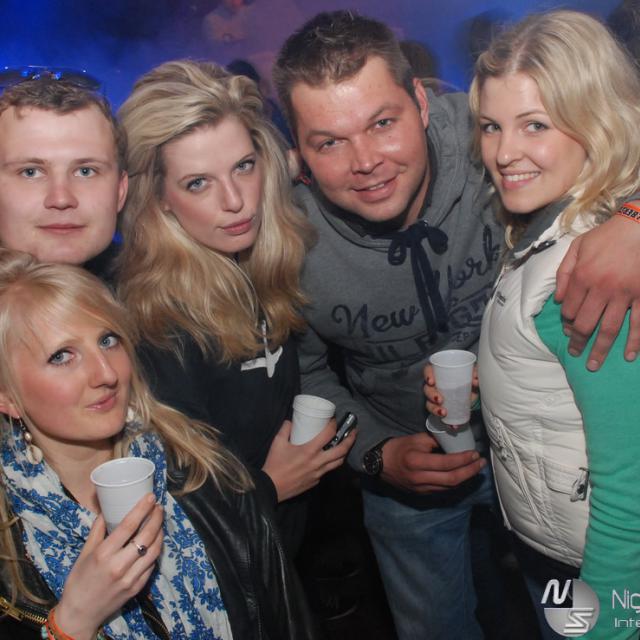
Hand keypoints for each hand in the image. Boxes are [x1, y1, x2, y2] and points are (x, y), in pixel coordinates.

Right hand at [55, 494, 162, 639]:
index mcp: (103, 554)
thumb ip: (97, 531)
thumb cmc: (79, 580)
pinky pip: (152, 565)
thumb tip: (106, 510)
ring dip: (160, 533)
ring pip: (154, 551)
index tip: (151, 497)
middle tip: (159, 508)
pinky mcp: (137, 588)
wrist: (79, 614)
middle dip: (156, 518)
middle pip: (146, 536)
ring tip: (159, 522)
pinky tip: (155, 542)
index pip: (128, 526)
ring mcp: (130, 578)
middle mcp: (118, 566)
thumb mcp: (84, 553)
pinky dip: (156, 551)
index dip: (142, 509)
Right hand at [263, 419, 355, 500]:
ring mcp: (319, 473)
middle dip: (350, 439)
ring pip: (338, 462)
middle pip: (341, 450)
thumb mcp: (277, 443)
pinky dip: (330, 463)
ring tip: (346, 445)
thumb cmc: (275, 464)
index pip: (328, 434)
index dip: (334, 425)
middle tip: (354, 432)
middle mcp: (318, 462)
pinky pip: (327, 470)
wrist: (271, 487)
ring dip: (344, 452)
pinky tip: (327, 459)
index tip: (334, 419)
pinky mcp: (316, 481)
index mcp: (309, 450)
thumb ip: (285, 429)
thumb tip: (291, 421)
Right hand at [380, 433, 485, 493]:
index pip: (447, 463)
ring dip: (465, 478)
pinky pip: (443, 489)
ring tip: (476, 469)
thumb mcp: (416, 439)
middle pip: (452, 479)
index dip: (464, 459)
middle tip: (481, 463)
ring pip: (449, 487)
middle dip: (470, 471)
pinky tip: (462, 475)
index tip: (475, 453)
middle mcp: (420, 478)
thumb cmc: (398, 448)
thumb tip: (454, 440)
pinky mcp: (422, 493)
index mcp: (417, 462)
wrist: (380, 464)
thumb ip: (435, 440)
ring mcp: (421, 488)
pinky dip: (455, 483)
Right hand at [423, 364, 478, 422]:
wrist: (472, 391)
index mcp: (438, 373)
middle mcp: (435, 386)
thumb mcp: (471, 374)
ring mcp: (436, 398)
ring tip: (444, 413)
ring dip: (435, 410)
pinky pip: (440, 416)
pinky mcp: (442, 409)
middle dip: (431, 395)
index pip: (428, 371)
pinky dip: (446, 422)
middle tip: (440, 400)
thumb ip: (474, 374)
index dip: (427, 376)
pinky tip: (453, 426)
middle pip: (427, 389)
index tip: (431, 382)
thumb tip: (475, 380)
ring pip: (429, 404)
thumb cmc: (467, 378)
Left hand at [555, 210, 639, 369]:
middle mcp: (601, 289)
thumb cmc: (606, 236)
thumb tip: (557, 300)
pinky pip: (639, 323)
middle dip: (578, 342)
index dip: (565, 322)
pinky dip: (635, 341)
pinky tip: (629, 356)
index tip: (566, 329)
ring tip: (594, 365)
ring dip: (600, 349)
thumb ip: (564, 273)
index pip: (569, 309)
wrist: (639, 227)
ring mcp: (625, 295)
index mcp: (583, 277)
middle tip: (575, 354)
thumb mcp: (577, 248)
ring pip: (609, 329)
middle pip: (585, 324)